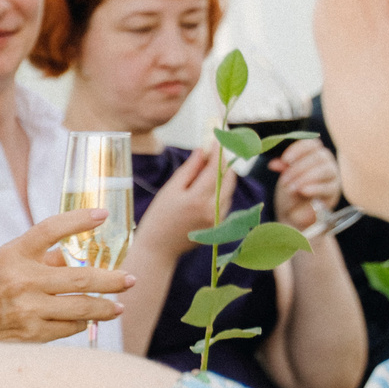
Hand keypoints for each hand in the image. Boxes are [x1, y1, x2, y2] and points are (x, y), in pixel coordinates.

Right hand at [0, 211, 132, 343]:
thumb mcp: (4, 264)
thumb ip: (39, 258)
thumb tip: (76, 257)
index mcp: (13, 254)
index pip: (50, 229)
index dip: (78, 220)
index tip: (102, 215)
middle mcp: (21, 279)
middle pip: (80, 278)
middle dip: (112, 280)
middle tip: (130, 280)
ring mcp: (27, 308)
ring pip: (81, 307)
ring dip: (105, 307)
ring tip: (118, 307)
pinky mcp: (32, 333)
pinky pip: (70, 327)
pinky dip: (82, 323)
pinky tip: (87, 320)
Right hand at [135, 144, 224, 259]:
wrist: (159, 248)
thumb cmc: (159, 218)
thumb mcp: (170, 190)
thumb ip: (189, 170)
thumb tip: (202, 150)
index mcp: (197, 200)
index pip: (215, 169)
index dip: (218, 152)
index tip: (218, 139)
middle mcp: (213, 210)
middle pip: (229, 178)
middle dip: (224, 162)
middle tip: (217, 148)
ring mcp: (218, 219)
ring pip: (229, 189)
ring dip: (223, 175)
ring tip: (209, 166)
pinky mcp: (220, 225)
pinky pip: (226, 201)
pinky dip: (221, 189)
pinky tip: (208, 185)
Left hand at [268, 139, 342, 235]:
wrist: (295, 213)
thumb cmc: (291, 190)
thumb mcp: (285, 177)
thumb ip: (282, 168)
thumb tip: (273, 163)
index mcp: (313, 152)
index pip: (311, 144)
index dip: (298, 149)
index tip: (285, 159)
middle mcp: (326, 161)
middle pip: (318, 156)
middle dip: (298, 168)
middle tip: (285, 180)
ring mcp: (332, 175)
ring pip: (324, 170)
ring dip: (305, 178)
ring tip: (291, 188)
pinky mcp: (334, 191)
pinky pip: (328, 186)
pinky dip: (315, 188)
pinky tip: (304, 191)